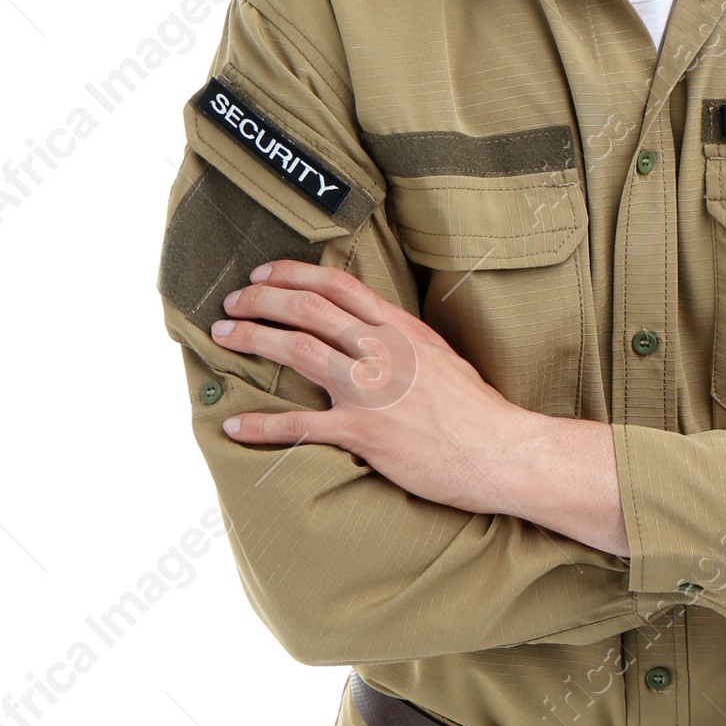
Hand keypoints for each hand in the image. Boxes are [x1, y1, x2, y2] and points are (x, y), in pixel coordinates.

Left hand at [210, 259, 627, 552]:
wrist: (501, 451)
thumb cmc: (476, 411)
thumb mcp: (440, 357)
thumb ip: (402, 340)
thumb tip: (371, 331)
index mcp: (400, 328)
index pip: (337, 286)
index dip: (292, 274)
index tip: (262, 274)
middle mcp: (382, 350)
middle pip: (308, 309)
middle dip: (261, 300)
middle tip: (231, 303)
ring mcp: (372, 390)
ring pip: (299, 350)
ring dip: (254, 339)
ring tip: (224, 336)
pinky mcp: (365, 432)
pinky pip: (302, 425)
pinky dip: (263, 426)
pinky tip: (235, 426)